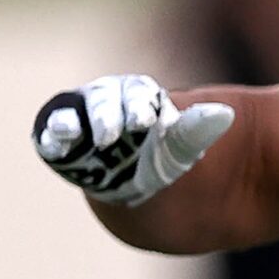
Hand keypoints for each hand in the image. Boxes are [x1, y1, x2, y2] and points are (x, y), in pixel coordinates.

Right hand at [32, 75, 234, 204]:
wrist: (142, 186)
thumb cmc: (166, 156)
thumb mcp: (183, 146)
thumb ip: (197, 130)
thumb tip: (227, 113)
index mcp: (139, 96)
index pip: (138, 92)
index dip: (138, 105)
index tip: (144, 123)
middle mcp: (107, 101)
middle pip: (103, 100)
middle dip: (105, 116)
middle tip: (110, 138)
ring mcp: (81, 119)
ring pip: (73, 113)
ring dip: (69, 123)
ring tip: (70, 133)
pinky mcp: (63, 140)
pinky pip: (53, 135)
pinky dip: (52, 140)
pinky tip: (53, 147)